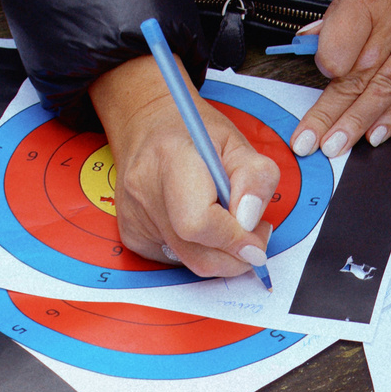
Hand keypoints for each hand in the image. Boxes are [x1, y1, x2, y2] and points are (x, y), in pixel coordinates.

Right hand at [89, 56, 281, 277]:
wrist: (146, 128)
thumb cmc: (194, 134)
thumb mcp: (238, 143)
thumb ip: (256, 179)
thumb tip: (250, 223)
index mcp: (171, 159)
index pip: (199, 223)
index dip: (235, 237)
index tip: (257, 231)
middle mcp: (144, 192)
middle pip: (197, 254)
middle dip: (237, 254)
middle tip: (253, 232)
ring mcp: (133, 219)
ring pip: (191, 263)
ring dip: (222, 254)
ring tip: (231, 224)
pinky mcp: (133, 237)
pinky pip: (177, 260)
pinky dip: (200, 249)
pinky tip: (201, 224)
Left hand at [290, 0, 390, 158]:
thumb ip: (342, 6)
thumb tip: (316, 38)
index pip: (337, 48)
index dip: (324, 66)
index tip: (320, 72)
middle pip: (355, 77)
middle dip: (329, 115)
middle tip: (309, 142)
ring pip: (384, 91)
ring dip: (357, 124)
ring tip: (335, 148)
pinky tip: (375, 136)